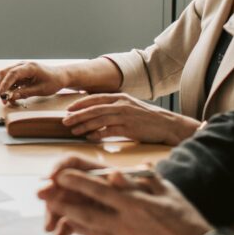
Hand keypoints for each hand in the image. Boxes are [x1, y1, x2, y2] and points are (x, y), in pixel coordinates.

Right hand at [0, 61, 66, 101]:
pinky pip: (10, 78)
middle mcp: (23, 65)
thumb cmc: (53, 82)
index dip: (5, 84)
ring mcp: (21, 68)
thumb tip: (12, 96)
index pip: (13, 74)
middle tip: (4, 99)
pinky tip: (13, 95)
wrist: (59, 76)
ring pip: (5, 75)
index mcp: (30, 67)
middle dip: (2, 86)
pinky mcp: (20, 72)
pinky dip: (9, 87)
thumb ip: (25, 92)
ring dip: (4, 87)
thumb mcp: (41, 90)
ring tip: (9, 99)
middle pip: (5, 72)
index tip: (0, 93)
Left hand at [39, 157, 210, 234]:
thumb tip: (121, 170)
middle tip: (42, 194)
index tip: (58, 175)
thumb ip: (143, 180)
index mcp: (135, 204)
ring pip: (89, 230)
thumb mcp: (167, 193)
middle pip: (86, 213)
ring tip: (54, 211)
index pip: (98, 190)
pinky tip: (77, 229)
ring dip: (70, 220)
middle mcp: (126, 225)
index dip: (76, 182)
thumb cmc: (184, 219)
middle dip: (62, 203)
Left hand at [62, 93, 200, 144]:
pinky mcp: (130, 128)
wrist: (168, 124)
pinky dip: (98, 134)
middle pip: (93, 109)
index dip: (80, 104)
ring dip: (84, 125)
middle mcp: (120, 104)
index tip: (68, 109)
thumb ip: (115, 106)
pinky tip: (89, 137)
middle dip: (77, 115)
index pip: (95, 98)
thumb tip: (97, 112)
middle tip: (65, 121)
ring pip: (99, 119)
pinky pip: (109, 131)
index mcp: (119, 97)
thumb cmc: (148, 117)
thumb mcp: (130, 106)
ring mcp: (125, 116)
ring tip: (74, 131)